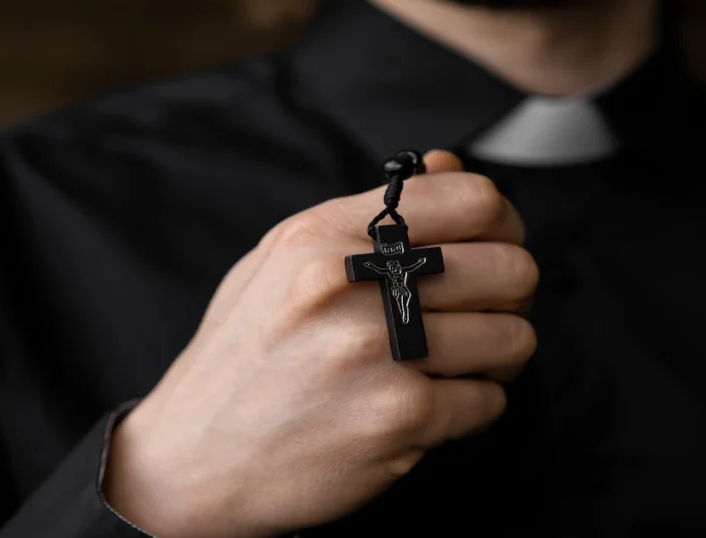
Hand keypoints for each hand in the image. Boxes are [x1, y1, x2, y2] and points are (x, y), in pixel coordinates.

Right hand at [103, 151, 538, 536]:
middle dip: (511, 296)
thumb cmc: (247, 357)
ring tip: (457, 366)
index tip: (494, 249)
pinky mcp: (397, 418)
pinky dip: (473, 408)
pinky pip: (489, 402)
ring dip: (497, 358)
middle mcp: (353, 284)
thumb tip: (447, 165)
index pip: (473, 198)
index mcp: (326, 235)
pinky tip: (433, 408)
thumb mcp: (284, 260)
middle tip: (484, 316)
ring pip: (513, 338)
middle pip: (511, 268)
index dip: (504, 225)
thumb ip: (369, 214)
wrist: (192, 461)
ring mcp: (378, 353)